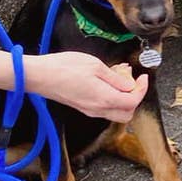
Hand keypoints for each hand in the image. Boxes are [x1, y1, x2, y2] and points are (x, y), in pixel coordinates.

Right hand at [25, 53, 147, 121]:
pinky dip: (111, 96)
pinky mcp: (82, 107)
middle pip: (126, 114)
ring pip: (115, 112)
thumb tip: (130, 86)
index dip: (142, 89)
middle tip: (133, 80)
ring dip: (123, 97)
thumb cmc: (64, 68)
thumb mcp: (96, 66)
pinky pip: (103, 107)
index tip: (142, 76)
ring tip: (120, 76)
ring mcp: (88, 110)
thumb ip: (116, 79)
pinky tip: (108, 79)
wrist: (39, 76)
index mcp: (103, 99)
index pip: (132, 102)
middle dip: (134, 98)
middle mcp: (96, 109)